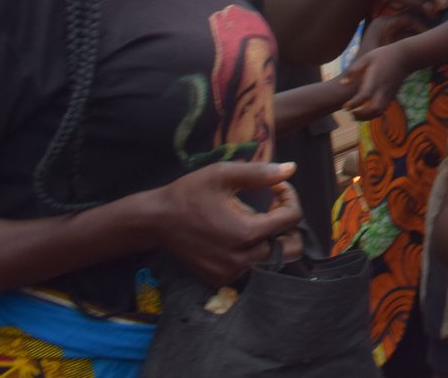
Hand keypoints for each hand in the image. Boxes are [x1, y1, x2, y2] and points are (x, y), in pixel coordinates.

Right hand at [149, 161, 303, 285]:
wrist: (155, 221)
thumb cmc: (189, 193)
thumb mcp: (223, 174)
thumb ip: (260, 173)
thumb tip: (292, 168)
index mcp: (245, 233)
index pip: (292, 219)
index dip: (289, 197)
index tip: (275, 187)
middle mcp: (241, 258)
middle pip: (288, 244)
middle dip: (285, 222)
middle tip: (269, 205)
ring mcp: (230, 273)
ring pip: (270, 256)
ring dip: (268, 236)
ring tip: (249, 216)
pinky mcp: (220, 279)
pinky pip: (250, 267)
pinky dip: (251, 250)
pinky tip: (236, 232)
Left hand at [341, 44, 409, 120]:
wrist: (405, 57)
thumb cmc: (384, 55)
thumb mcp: (367, 58)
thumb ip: (354, 70)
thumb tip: (343, 83)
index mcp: (375, 80)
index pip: (364, 96)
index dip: (354, 104)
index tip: (345, 107)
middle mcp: (383, 89)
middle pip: (374, 109)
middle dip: (361, 116)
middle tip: (351, 114)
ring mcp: (389, 94)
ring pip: (380, 112)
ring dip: (367, 117)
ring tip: (357, 115)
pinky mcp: (392, 95)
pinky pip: (383, 109)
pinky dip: (374, 113)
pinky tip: (367, 111)